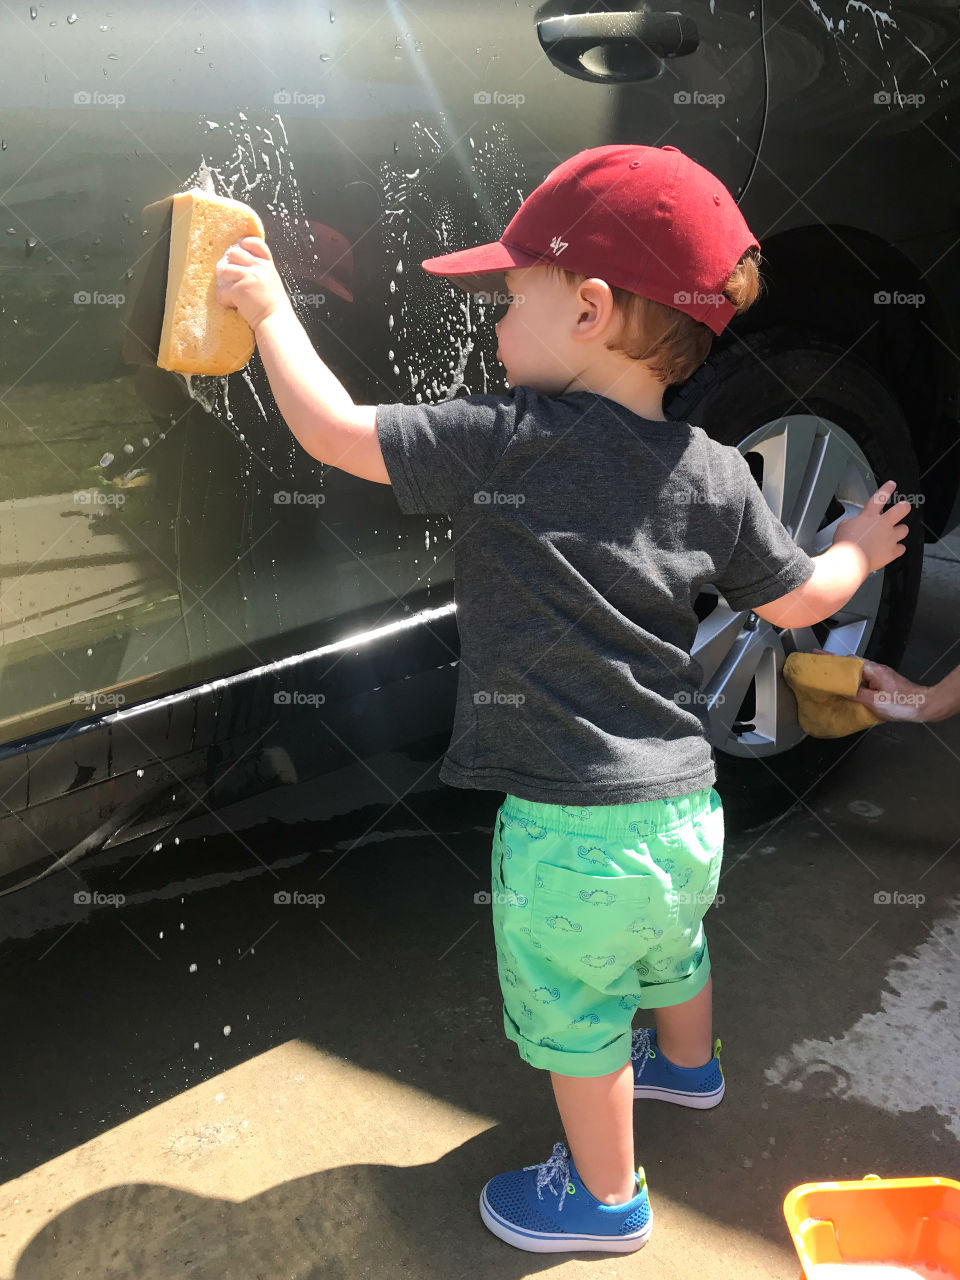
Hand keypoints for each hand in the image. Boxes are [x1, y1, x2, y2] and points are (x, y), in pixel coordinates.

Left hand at [215, 235, 291, 331]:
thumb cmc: (274, 307)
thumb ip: (261, 271)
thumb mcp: (272, 282)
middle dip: (228, 264)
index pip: (254, 243)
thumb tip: (241, 265)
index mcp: (267, 265)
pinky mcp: (239, 289)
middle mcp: (258, 267)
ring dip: (223, 281)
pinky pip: (221, 289)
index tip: (238, 253)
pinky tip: (232, 304)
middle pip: (233, 252)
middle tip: (229, 278)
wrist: (276, 321)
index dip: (243, 244)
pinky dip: (223, 298)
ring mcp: (249, 277)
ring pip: (224, 269)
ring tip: (229, 292)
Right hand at [811, 648, 931, 721]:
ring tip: (829, 678)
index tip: (816, 654)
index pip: (847, 661)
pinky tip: (848, 689)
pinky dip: (852, 681)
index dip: (831, 658)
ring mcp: (881, 675)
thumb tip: (841, 689)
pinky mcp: (884, 683)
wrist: (924, 706)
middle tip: (819, 665)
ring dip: (843, 673)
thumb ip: (855, 694)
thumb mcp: (874, 701)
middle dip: (834, 664)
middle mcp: (876, 669)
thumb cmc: (901, 704)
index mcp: (872, 670)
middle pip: (851, 663)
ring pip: (857, 672)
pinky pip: (863, 679)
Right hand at [831, 479, 910, 573]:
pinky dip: (898, 549)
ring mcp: (889, 538)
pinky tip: (894, 549)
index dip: (887, 489)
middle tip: (904, 506)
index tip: (892, 485)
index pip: (880, 497)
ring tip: (897, 533)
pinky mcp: (892, 552)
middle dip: (904, 507)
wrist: (850, 562)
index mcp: (869, 516)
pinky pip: (901, 548)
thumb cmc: (845, 546)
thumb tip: (854, 524)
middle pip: (901, 510)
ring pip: (904, 529)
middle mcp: (882, 525)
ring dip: (901, 530)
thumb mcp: (843, 527)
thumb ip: (852, 523)